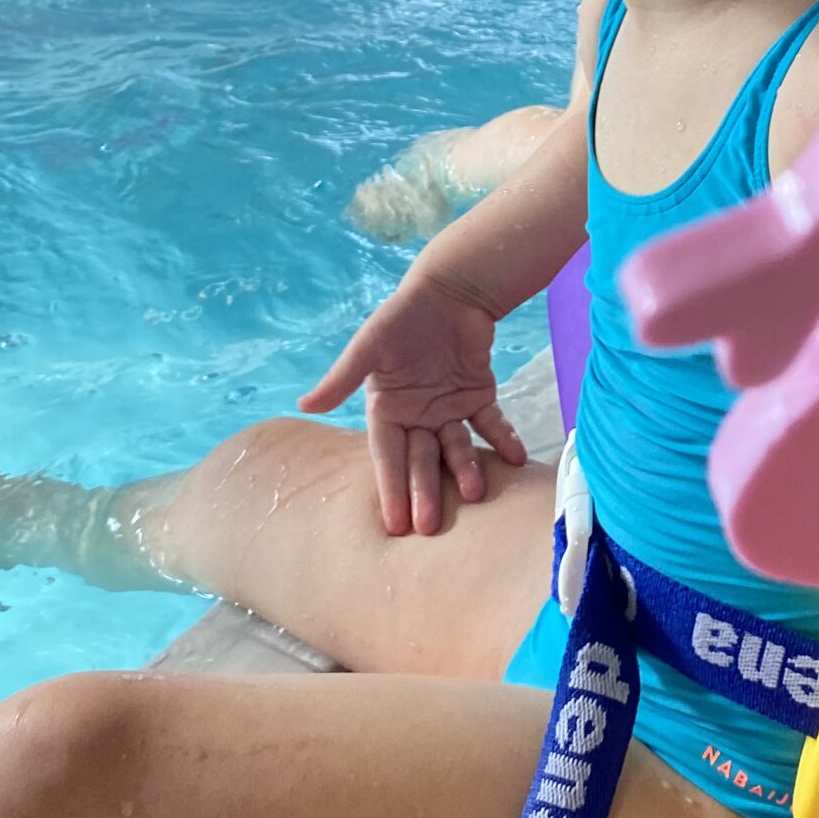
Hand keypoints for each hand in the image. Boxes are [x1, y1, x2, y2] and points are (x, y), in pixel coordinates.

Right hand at [299, 264, 526, 535]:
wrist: (448, 290)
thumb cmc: (402, 317)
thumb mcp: (368, 346)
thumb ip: (342, 378)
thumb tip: (304, 405)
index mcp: (386, 410)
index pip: (387, 456)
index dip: (391, 488)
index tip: (393, 525)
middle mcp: (417, 416)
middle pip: (422, 460)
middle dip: (426, 492)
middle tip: (430, 526)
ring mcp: (449, 409)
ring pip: (457, 447)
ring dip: (465, 469)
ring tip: (473, 493)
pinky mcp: (479, 396)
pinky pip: (491, 423)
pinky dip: (502, 438)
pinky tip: (514, 457)